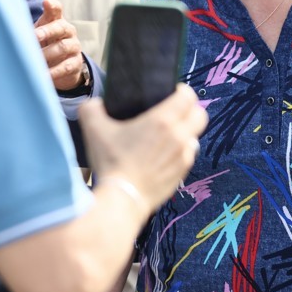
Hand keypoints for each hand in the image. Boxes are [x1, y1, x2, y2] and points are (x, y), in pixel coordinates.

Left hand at [34, 0, 85, 90]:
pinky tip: (43, 75)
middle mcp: (68, 32)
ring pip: (63, 47)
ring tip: (35, 59)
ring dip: (47, 53)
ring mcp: (74, 47)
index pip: (57, 10)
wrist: (61, 66)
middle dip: (47, 31)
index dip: (52, 6)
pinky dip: (53, 72)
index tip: (46, 2)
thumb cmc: (46, 45)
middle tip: (34, 36)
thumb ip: (32, 28)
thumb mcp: (39, 34)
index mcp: (57, 22)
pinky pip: (66, 67)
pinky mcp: (76, 63)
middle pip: (61, 27)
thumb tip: (15, 26)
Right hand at [79, 84, 207, 215]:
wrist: (121, 199)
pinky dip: (181, 152)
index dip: (183, 91)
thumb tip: (94, 104)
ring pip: (196, 135)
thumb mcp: (94, 131)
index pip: (189, 96)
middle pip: (200, 114)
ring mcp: (184, 155)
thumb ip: (91, 110)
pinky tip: (165, 155)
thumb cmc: (111, 162)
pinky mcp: (183, 172)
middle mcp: (180, 136)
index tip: (172, 93)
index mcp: (164, 120)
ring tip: (169, 135)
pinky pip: (189, 155)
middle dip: (191, 110)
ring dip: (187, 132)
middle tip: (175, 112)